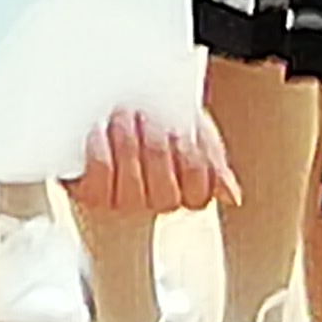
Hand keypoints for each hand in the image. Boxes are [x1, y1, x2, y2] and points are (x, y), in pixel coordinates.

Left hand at [66, 105, 235, 215]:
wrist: (108, 118)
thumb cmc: (156, 127)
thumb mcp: (191, 130)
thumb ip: (211, 154)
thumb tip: (231, 196)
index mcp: (189, 192)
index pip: (198, 191)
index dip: (191, 164)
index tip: (181, 131)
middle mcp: (157, 203)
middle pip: (165, 193)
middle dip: (157, 153)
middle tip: (147, 118)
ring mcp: (123, 204)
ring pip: (131, 192)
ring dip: (127, 150)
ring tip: (124, 117)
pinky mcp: (90, 195)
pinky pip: (95, 189)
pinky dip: (98, 158)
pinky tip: (98, 133)